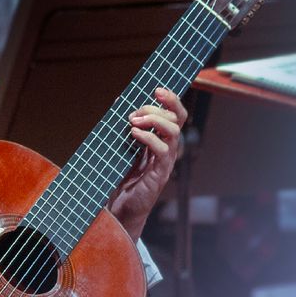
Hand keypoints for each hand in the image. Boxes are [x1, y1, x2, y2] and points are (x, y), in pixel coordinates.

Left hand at [108, 88, 187, 240]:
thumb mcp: (120, 146)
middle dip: (158, 107)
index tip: (157, 89)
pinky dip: (149, 137)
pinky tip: (133, 134)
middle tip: (135, 111)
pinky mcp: (160, 173)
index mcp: (160, 138)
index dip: (171, 99)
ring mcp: (165, 160)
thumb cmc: (119, 176)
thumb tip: (118, 101)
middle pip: (177, 118)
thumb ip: (122, 126)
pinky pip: (163, 150)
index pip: (174, 113)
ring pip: (174, 131)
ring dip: (154, 120)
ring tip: (132, 121)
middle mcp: (166, 147)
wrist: (119, 207)